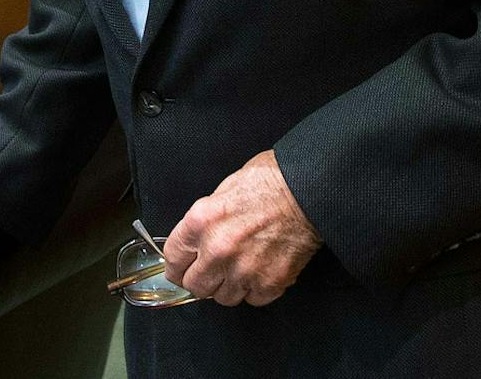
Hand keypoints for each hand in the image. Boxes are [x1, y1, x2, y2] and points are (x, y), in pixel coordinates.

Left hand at [160, 150, 319, 306]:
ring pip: (223, 298)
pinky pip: (252, 299)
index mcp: (201, 221)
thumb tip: (200, 238)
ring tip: (240, 269)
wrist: (308, 191)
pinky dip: (255, 289)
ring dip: (229, 286)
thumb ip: (207, 219)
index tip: (181, 270)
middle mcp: (217, 249)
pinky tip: (261, 271)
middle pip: (195, 286)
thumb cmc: (271, 182)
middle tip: (211, 272)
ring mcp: (243, 270)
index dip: (177, 266)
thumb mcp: (225, 189)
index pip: (173, 259)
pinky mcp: (268, 283)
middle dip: (201, 280)